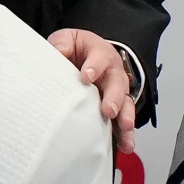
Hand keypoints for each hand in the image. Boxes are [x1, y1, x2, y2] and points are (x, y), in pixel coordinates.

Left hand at [48, 28, 135, 153]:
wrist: (87, 54)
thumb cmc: (77, 48)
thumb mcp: (67, 39)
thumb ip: (62, 44)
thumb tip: (57, 51)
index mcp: (100, 52)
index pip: (99, 57)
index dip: (94, 66)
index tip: (86, 76)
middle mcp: (112, 71)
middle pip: (116, 83)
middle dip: (113, 97)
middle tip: (108, 109)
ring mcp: (117, 89)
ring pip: (125, 102)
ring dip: (125, 116)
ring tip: (124, 127)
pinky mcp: (116, 105)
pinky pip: (123, 119)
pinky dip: (125, 133)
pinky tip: (126, 144)